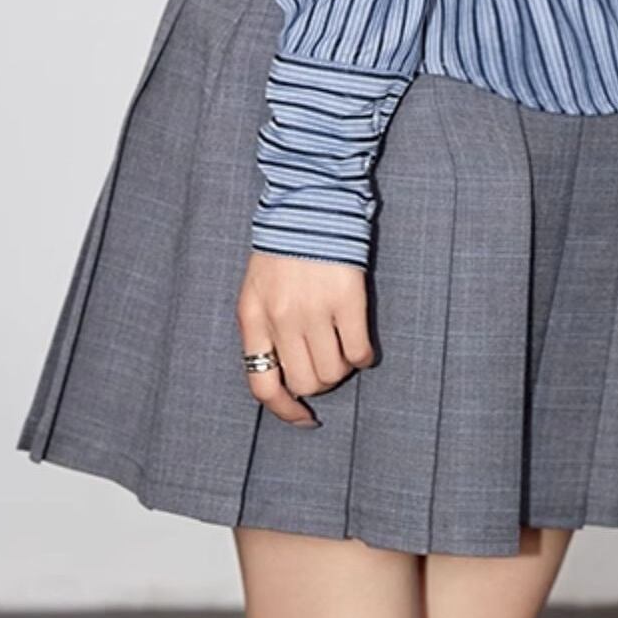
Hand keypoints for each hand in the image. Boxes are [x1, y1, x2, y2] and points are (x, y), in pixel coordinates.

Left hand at [237, 249, 376, 425]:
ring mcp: (314, 309)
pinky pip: (358, 351)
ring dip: (342, 368)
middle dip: (319, 381)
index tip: (304, 417)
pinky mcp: (346, 298)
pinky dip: (364, 356)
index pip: (263, 386)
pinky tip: (362, 346)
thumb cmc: (283, 248)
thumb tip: (287, 376)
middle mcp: (281, 318)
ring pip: (333, 372)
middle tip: (327, 361)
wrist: (310, 200)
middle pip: (304, 383)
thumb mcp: (257, 290)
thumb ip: (264, 330)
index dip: (286, 411)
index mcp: (253, 317)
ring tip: (343, 349)